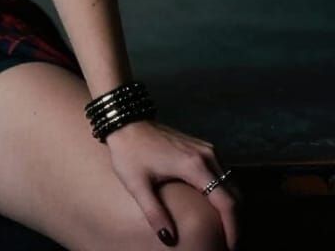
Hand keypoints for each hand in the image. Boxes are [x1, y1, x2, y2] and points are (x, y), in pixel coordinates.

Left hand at [104, 120, 239, 248]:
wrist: (124, 121)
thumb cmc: (128, 151)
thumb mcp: (136, 184)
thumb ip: (154, 213)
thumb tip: (169, 239)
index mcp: (194, 166)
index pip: (227, 203)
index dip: (233, 228)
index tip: (230, 247)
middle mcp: (207, 155)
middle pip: (235, 195)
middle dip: (236, 221)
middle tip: (228, 243)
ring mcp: (206, 149)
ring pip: (231, 183)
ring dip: (232, 207)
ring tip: (224, 229)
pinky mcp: (202, 146)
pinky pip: (223, 173)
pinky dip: (225, 192)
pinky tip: (215, 207)